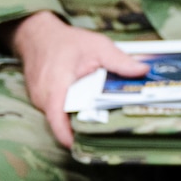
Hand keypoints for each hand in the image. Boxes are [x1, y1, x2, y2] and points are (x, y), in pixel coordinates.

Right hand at [3, 11, 144, 147]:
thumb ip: (119, 60)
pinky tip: (87, 108)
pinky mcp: (41, 101)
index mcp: (56, 86)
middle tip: (107, 129)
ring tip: (100, 119)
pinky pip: (57, 112)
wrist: (38, 35)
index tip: (82, 145)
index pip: (57, 119)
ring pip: (60, 118)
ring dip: (77, 119)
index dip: (68, 135)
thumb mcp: (98, 46)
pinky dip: (71, 112)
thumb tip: (142, 71)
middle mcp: (44, 97)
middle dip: (82, 127)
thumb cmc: (67, 41)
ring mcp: (39, 100)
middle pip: (63, 122)